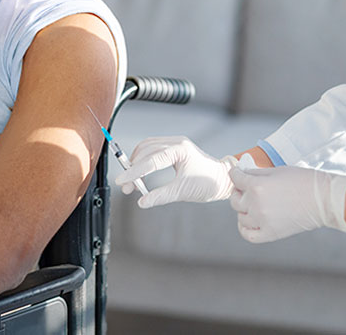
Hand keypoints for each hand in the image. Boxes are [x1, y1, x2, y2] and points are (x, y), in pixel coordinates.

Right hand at [115, 136, 236, 208]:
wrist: (223, 179)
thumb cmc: (208, 183)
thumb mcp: (183, 192)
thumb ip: (160, 196)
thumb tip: (142, 202)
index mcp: (180, 150)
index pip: (151, 160)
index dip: (134, 172)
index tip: (122, 181)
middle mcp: (176, 142)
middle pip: (145, 151)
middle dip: (133, 169)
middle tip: (125, 186)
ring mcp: (174, 143)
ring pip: (146, 148)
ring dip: (136, 162)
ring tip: (131, 180)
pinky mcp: (173, 147)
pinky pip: (152, 149)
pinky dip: (143, 160)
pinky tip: (139, 172)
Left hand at [228, 166, 345, 242]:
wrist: (324, 200)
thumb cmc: (304, 181)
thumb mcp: (277, 170)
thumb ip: (256, 173)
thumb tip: (242, 174)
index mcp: (257, 186)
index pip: (235, 179)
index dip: (235, 174)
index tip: (236, 173)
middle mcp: (256, 204)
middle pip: (235, 200)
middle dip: (238, 192)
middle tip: (244, 189)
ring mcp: (262, 220)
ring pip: (240, 216)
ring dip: (242, 209)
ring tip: (250, 204)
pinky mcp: (270, 233)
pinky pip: (248, 234)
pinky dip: (244, 228)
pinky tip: (248, 221)